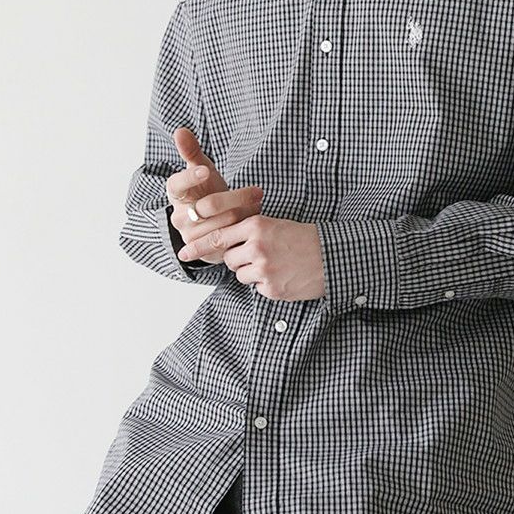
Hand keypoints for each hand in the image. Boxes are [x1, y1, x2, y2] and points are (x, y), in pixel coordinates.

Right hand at [167, 126, 262, 263]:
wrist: (214, 220)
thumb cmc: (208, 189)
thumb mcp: (202, 169)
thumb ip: (192, 151)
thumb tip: (180, 130)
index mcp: (175, 194)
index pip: (176, 185)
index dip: (190, 177)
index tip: (206, 170)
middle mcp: (178, 217)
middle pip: (208, 205)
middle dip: (236, 197)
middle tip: (258, 191)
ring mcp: (191, 236)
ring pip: (222, 223)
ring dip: (243, 212)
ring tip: (257, 204)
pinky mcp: (206, 251)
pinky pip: (229, 239)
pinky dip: (243, 228)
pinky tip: (252, 219)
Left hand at [179, 211, 325, 302]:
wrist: (331, 256)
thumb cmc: (303, 238)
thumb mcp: (274, 225)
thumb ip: (248, 231)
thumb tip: (223, 243)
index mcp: (256, 226)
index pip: (217, 236)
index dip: (198, 246)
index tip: (183, 252)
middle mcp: (256, 246)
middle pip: (229, 258)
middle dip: (239, 259)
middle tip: (261, 255)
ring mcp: (264, 269)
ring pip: (240, 274)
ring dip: (252, 272)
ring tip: (275, 264)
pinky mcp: (271, 288)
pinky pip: (257, 288)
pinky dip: (266, 284)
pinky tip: (283, 275)